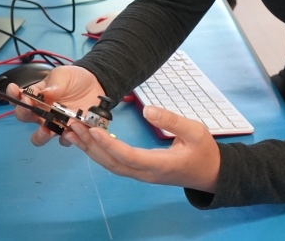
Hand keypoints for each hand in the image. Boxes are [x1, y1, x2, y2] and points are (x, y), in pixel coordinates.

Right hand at [6, 65, 105, 146]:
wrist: (95, 84)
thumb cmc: (74, 79)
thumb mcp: (63, 75)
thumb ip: (54, 84)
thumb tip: (44, 93)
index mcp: (37, 97)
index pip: (19, 98)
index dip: (13, 96)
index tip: (15, 90)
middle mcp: (42, 112)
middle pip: (25, 118)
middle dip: (24, 113)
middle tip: (29, 108)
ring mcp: (55, 124)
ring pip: (40, 137)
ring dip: (40, 135)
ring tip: (46, 130)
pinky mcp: (70, 132)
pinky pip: (64, 140)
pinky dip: (66, 139)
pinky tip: (71, 131)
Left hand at [63, 105, 220, 192]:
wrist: (210, 173)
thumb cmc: (204, 152)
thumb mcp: (196, 131)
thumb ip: (172, 120)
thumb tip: (148, 110)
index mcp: (160, 165)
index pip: (128, 156)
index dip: (109, 144)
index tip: (93, 129)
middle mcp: (146, 174)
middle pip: (112, 163)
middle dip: (91, 145)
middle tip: (73, 126)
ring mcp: (141, 175)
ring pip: (110, 166)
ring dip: (91, 149)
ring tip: (73, 132)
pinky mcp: (139, 171)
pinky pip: (115, 164)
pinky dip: (99, 152)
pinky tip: (88, 140)